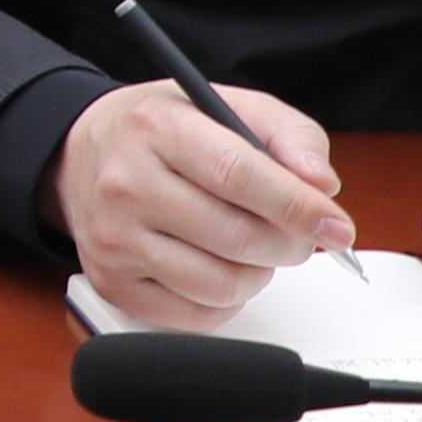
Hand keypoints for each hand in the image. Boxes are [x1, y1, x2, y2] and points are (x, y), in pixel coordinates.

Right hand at [60, 80, 353, 327]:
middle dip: (289, 245)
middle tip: (297, 235)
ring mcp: (114, 239)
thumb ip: (289, 136)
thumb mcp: (229, 105)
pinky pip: (197, 316)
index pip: (239, 175)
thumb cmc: (165, 131)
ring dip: (258, 274)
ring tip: (249, 247)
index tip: (337, 227)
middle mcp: (126, 184)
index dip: (298, 207)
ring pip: (222, 285)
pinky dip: (227, 301)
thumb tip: (322, 187)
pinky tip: (216, 267)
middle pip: (238, 238)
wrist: (83, 154)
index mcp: (157, 129)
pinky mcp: (112, 283)